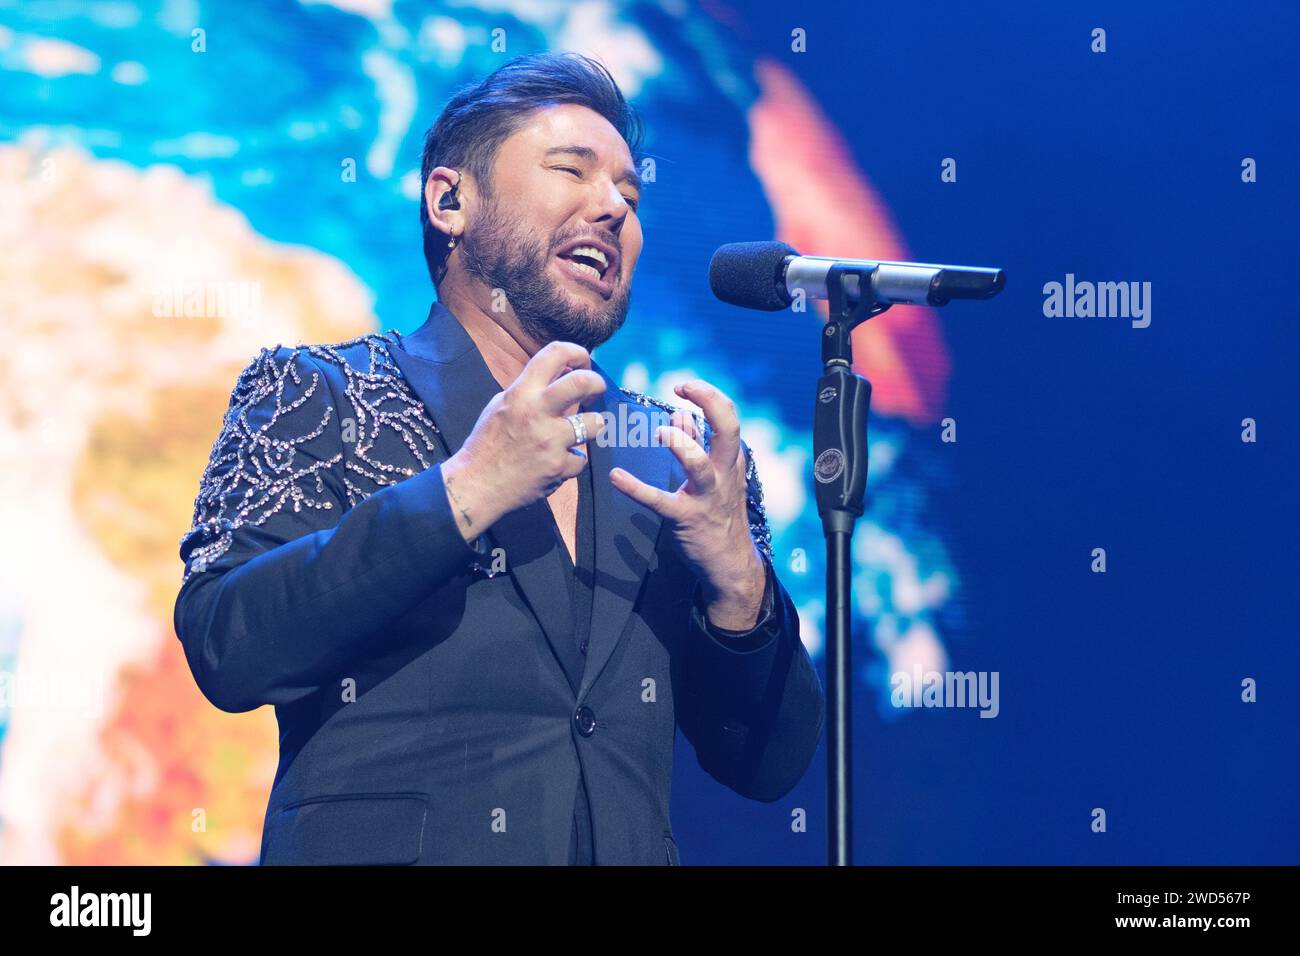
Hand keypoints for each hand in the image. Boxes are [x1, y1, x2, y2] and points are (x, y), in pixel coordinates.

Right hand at [441, 341, 606, 542]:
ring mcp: (550, 441)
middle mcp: (537, 412)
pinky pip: (581, 459)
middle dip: (597, 384)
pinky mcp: (559, 468)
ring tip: (582, 431)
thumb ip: (529, 389)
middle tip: (595, 393)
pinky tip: (559, 462)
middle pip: (583, 383)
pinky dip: (572, 461)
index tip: (584, 362)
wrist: (477, 485)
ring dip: (593, 426)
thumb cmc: (487, 443)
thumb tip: (562, 373)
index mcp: (521, 393)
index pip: (554, 353)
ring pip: (595, 424)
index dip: (577, 352)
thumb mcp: (501, 405)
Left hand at [609, 379, 765, 628]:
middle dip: (709, 402)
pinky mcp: (686, 518)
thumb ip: (698, 443)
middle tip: (684, 389)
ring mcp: (706, 496)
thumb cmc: (719, 512)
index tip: (684, 387)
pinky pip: (660, 501)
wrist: (729, 561)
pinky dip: (637, 488)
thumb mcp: (715, 474)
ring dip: (682, 445)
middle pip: (728, 430)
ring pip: (700, 465)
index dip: (708, 395)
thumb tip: (683, 413)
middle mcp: (723, 473)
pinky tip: (617, 477)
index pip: (728, 417)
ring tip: (661, 432)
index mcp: (729, 459)